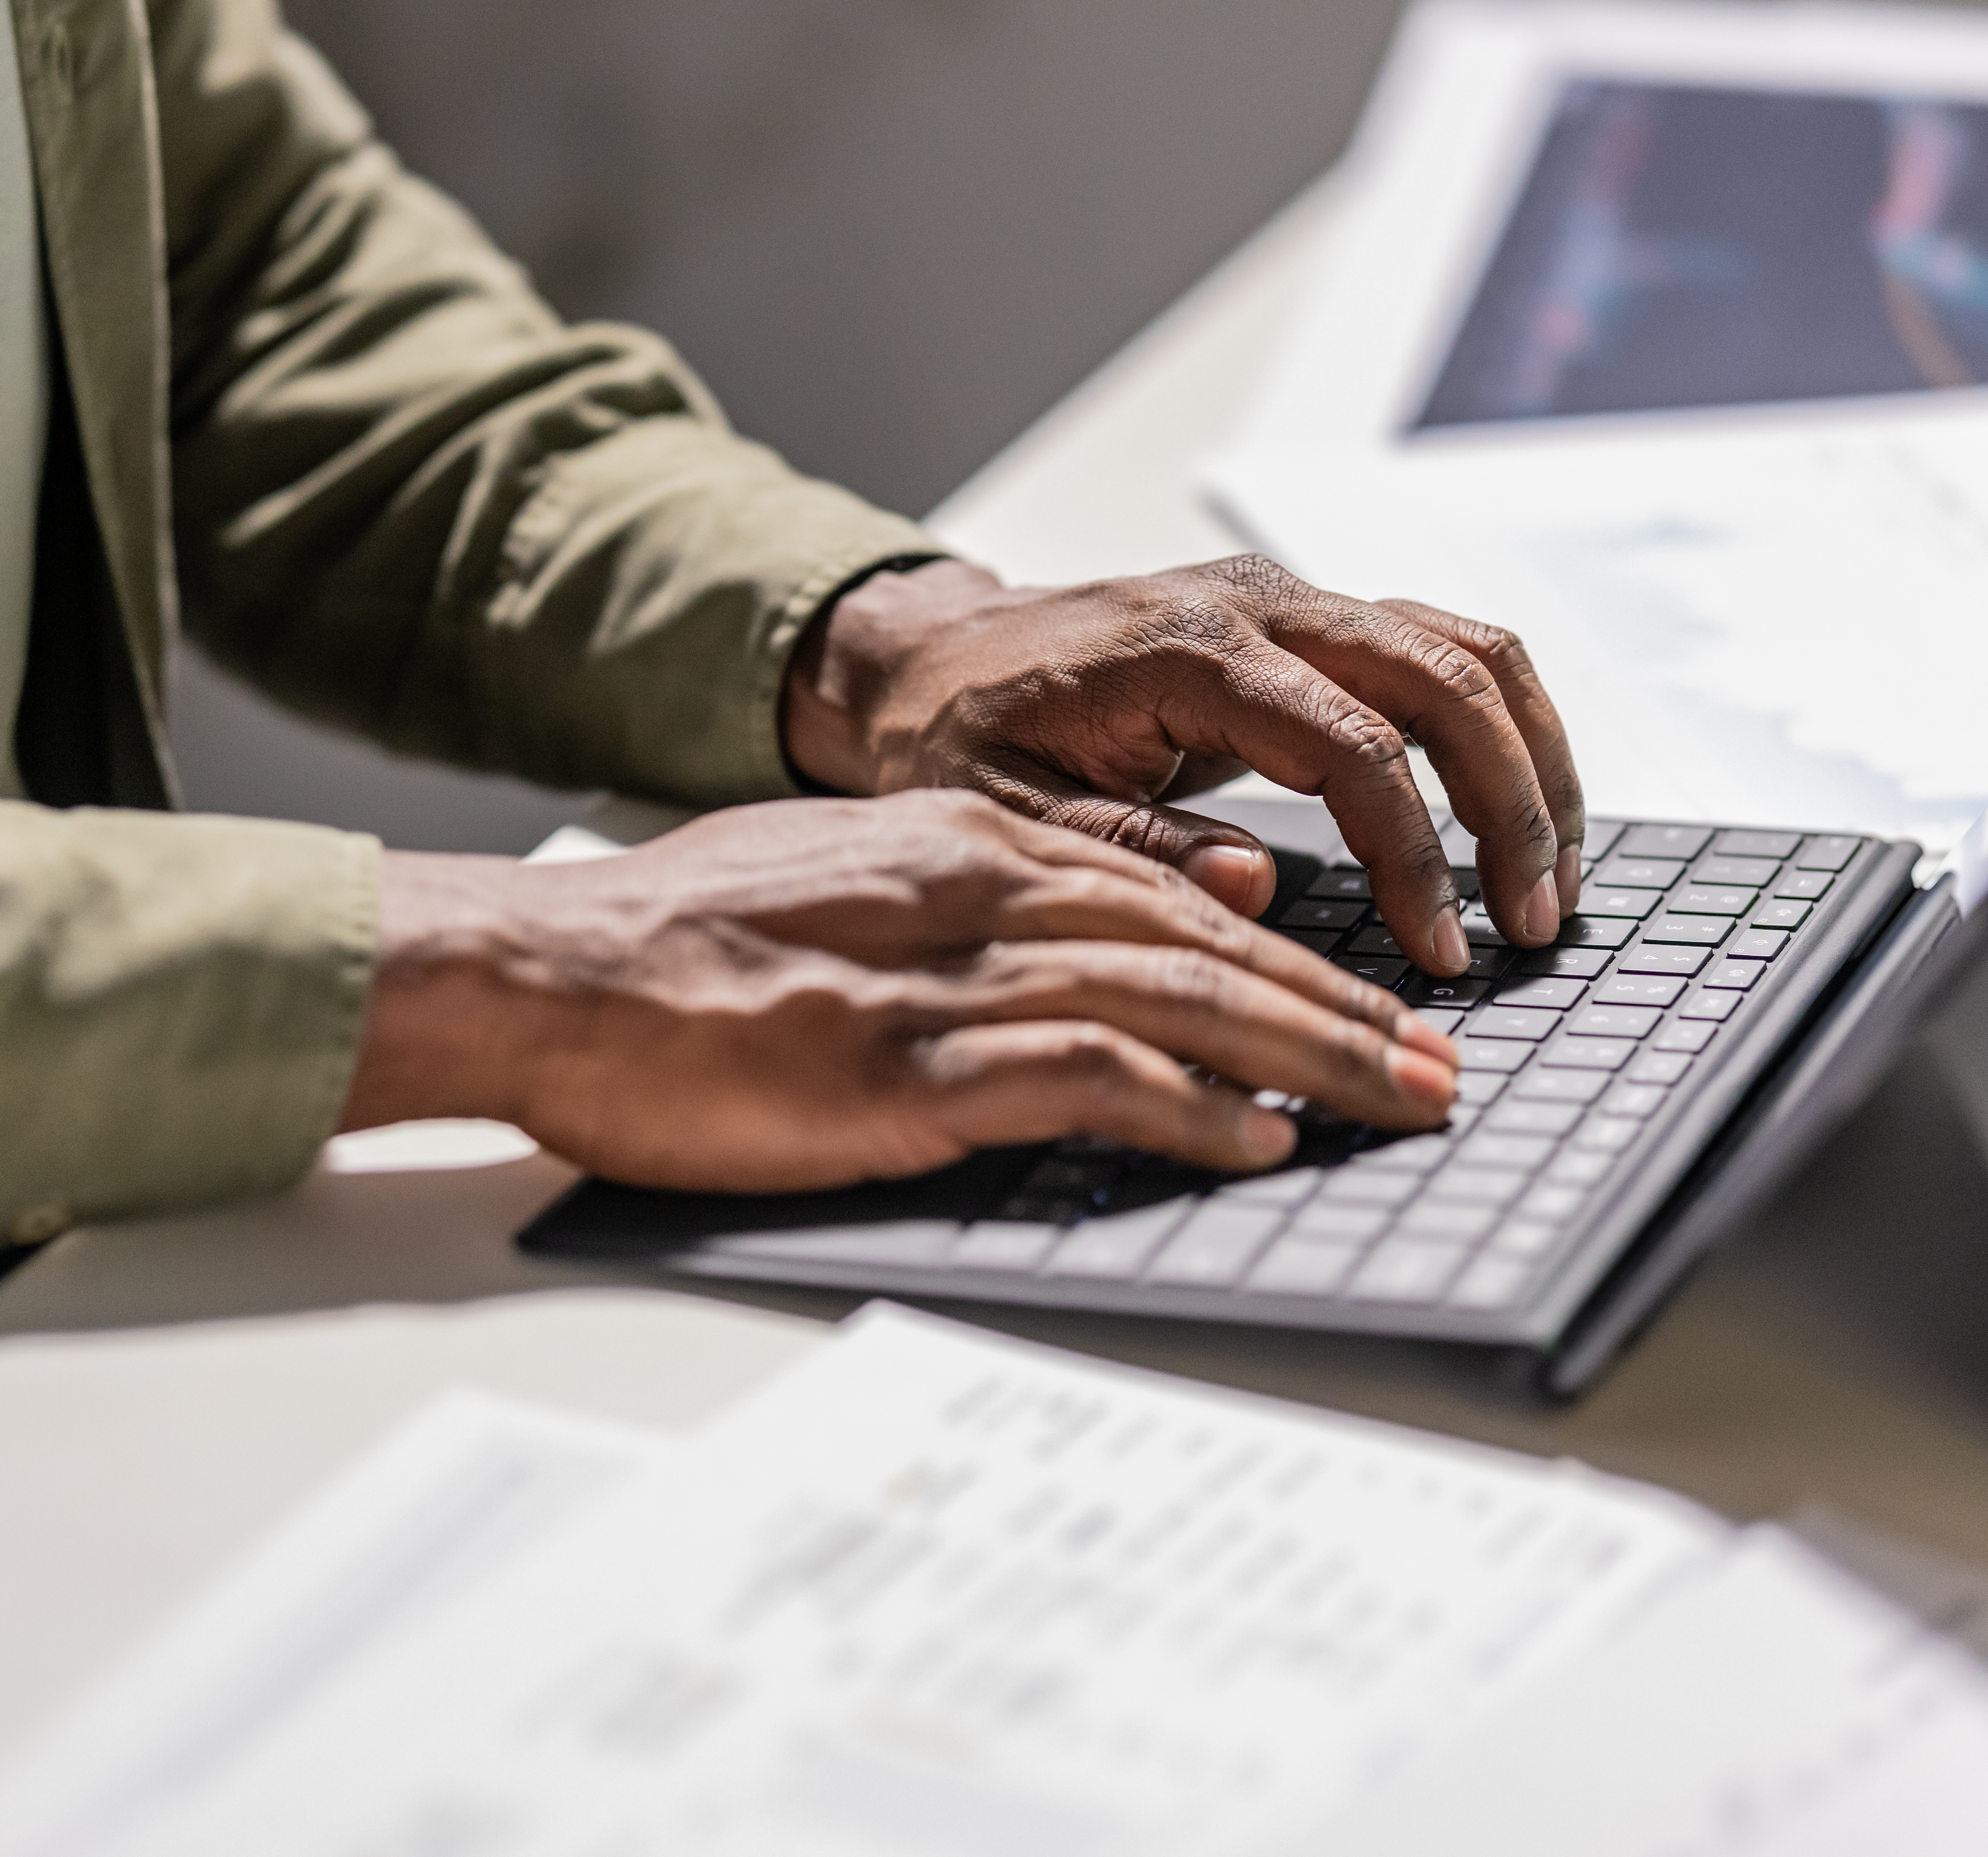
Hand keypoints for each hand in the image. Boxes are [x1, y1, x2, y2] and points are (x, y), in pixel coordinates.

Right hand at [335, 790, 1459, 1191]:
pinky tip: (1254, 1139)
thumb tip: (1143, 890)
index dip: (1286, 948)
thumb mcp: (847, 870)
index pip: (1166, 891)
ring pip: (1174, 998)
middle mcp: (976, 896)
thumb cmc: (680, 943)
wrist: (551, 969)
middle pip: (1203, 940)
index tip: (1368, 1002)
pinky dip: (1184, 1107)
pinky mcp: (902, 1069)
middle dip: (1337, 1004)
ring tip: (1397, 1104)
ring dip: (1303, 1055)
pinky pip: (1082, 1075)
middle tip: (1436, 1066)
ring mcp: (942, 983)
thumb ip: (992, 875)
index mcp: (962, 848)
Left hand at [781, 556, 1585, 976]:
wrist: (933, 656)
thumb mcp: (1005, 810)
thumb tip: (1254, 886)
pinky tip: (1515, 820)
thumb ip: (1126, 848)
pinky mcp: (1315, 623)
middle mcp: (1264, 606)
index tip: (1437, 952)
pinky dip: (1501, 731)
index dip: (1414, 857)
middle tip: (1532, 924)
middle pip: (1447, 681)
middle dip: (1511, 806)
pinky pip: (1445, 654)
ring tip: (1548, 879)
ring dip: (1530, 762)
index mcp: (1191, 651)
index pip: (1355, 748)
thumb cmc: (962, 734)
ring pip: (1470, 653)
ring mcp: (1298, 602)